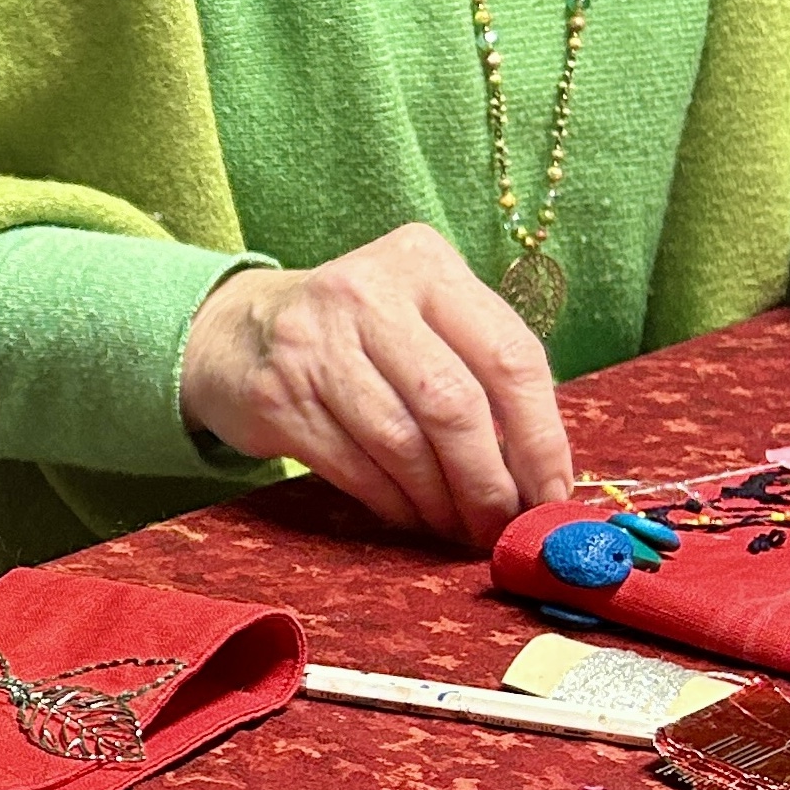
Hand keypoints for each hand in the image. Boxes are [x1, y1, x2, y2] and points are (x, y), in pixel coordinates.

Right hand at [180, 228, 574, 544]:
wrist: (239, 331)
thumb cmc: (360, 335)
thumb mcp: (421, 316)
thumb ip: (480, 369)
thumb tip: (543, 475)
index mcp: (424, 263)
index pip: (509, 354)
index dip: (541, 437)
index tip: (551, 492)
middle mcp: (367, 291)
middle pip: (454, 404)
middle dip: (488, 482)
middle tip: (500, 525)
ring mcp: (313, 340)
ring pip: (403, 444)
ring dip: (441, 503)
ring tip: (457, 526)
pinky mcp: (277, 393)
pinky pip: (356, 468)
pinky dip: (394, 505)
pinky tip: (410, 514)